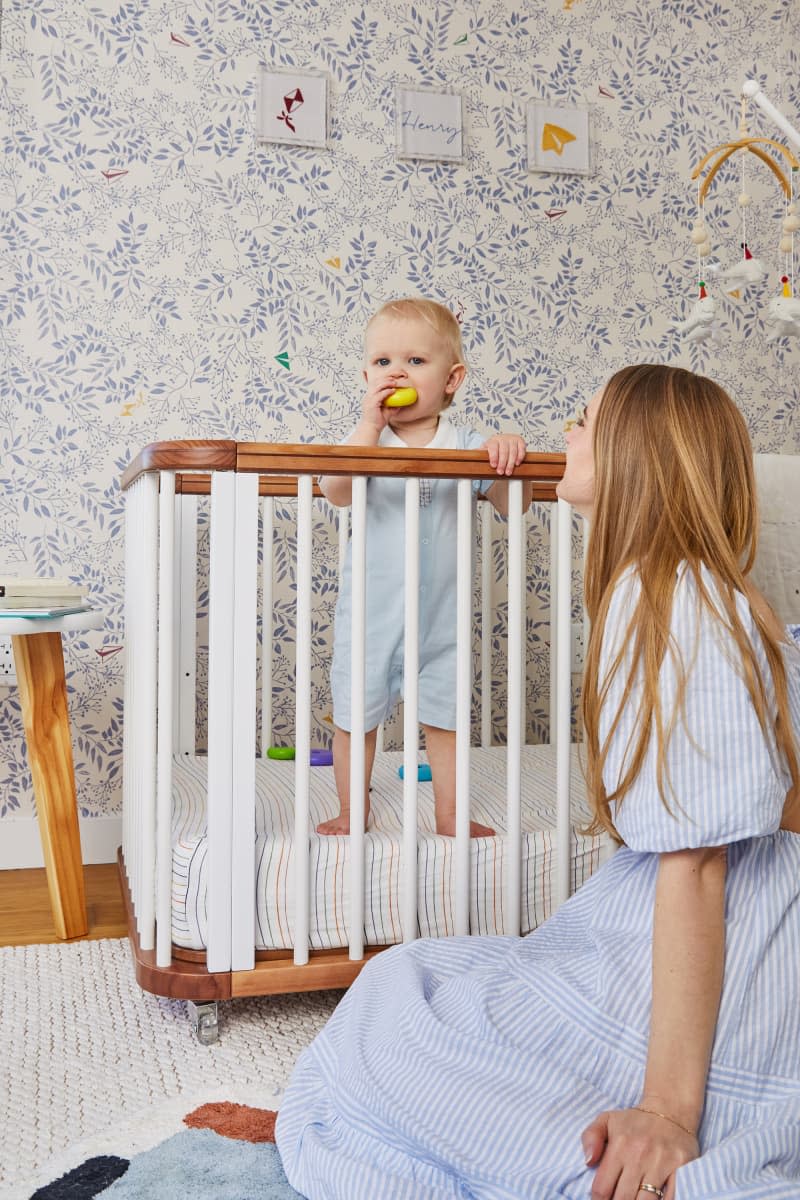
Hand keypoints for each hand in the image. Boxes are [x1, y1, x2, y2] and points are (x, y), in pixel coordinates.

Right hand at [359, 380, 398, 436]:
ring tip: (395, 383)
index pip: (375, 384)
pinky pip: (379, 395)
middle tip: (395, 380)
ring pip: (377, 386)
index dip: (384, 380)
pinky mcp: (371, 404)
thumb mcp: (387, 411)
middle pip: (375, 382)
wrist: (371, 429)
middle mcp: (368, 396)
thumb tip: (401, 403)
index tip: (392, 380)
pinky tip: (392, 391)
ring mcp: (368, 400)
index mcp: (370, 397)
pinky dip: (386, 391)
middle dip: (386, 379)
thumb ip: (392, 406)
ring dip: (387, 383)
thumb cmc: (377, 421)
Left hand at [482, 433, 525, 475]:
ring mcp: (512, 439)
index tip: (493, 466)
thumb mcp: (485, 450)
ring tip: (508, 472)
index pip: (493, 447)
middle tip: (501, 472)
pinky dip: (520, 456)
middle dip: (502, 463)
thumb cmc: (494, 449)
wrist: (504, 441)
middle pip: (503, 450)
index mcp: (493, 440)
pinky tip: (517, 463)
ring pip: (513, 451)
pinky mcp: (520, 441)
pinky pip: (522, 448)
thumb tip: (471, 456)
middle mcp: (503, 438)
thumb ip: (479, 453)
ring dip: (511, 462)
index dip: (493, 456)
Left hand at [581, 1107, 698, 1199]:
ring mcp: (662, 1163)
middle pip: (623, 1199)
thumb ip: (590, 1137)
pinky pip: (671, 1198)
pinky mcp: (682, 1169)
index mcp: (620, 1145)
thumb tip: (588, 1162)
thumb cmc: (636, 1120)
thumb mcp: (606, 1119)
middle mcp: (640, 1155)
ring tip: (633, 1199)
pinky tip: (654, 1199)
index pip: (602, 1188)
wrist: (672, 1109)